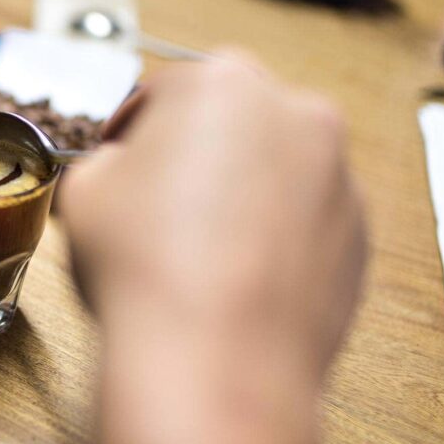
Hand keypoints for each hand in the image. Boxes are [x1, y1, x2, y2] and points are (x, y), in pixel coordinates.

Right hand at [60, 53, 366, 443]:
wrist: (214, 360)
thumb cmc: (145, 267)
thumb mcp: (87, 190)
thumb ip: (108, 160)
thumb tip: (123, 170)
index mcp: (219, 82)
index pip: (166, 89)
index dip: (132, 125)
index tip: (120, 152)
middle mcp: (292, 113)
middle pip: (231, 117)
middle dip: (195, 147)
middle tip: (161, 194)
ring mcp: (334, 173)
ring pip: (276, 164)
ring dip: (241, 187)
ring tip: (199, 242)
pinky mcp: (356, 231)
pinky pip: (306, 214)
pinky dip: (275, 231)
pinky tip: (236, 272)